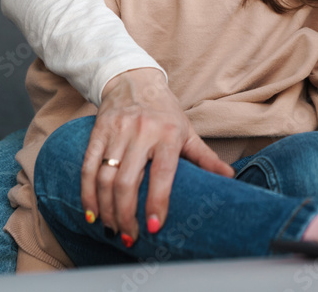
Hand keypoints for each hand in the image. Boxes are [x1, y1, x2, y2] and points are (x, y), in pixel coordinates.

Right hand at [80, 67, 233, 242]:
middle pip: (127, 181)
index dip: (157, 201)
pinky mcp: (97, 132)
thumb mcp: (188, 132)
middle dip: (126, 214)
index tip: (153, 226)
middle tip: (130, 236)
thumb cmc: (165, 113)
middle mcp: (141, 132)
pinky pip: (87, 168)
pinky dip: (87, 193)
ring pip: (105, 178)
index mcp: (168, 133)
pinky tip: (92, 212)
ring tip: (112, 229)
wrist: (134, 80)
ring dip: (106, 209)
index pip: (162, 173)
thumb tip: (230, 178)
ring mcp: (117, 131)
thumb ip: (205, 157)